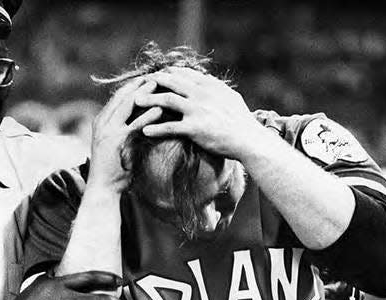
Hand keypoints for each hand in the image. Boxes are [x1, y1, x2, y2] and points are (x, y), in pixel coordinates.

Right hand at [89, 78, 161, 192]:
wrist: (103, 190)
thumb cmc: (114, 171)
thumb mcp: (117, 146)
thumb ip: (124, 131)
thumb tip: (140, 120)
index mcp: (101, 122)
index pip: (118, 97)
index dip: (133, 85)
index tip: (149, 76)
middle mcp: (102, 123)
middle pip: (121, 95)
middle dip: (139, 83)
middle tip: (156, 73)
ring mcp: (107, 131)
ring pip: (126, 105)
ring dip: (143, 93)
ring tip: (160, 84)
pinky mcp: (115, 142)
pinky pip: (133, 124)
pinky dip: (146, 115)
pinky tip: (159, 109)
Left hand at [135, 67, 266, 160]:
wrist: (249, 140)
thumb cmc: (242, 122)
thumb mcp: (230, 98)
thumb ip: (216, 89)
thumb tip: (207, 81)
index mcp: (211, 85)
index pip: (185, 73)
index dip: (168, 73)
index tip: (157, 74)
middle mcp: (202, 94)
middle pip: (172, 82)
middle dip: (153, 81)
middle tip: (139, 83)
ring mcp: (198, 110)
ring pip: (167, 100)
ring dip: (149, 100)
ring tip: (135, 102)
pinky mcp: (195, 128)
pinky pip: (170, 126)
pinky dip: (155, 128)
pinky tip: (145, 130)